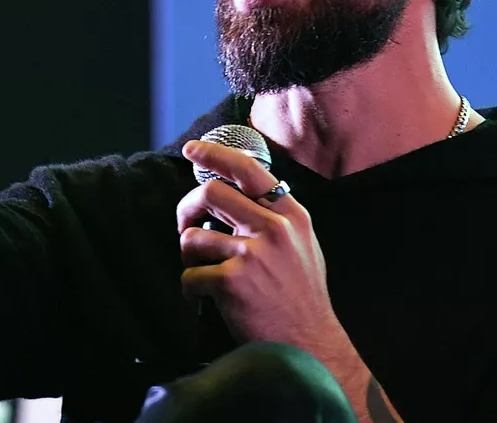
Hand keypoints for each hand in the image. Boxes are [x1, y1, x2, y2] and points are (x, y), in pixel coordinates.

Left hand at [176, 139, 346, 353]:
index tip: (192, 150)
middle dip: (187, 209)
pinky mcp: (232, 282)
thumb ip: (275, 218)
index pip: (248, 170)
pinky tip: (206, 299)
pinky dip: (191, 289)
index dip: (215, 155)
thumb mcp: (302, 246)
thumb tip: (237, 194)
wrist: (310, 346)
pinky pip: (190, 276)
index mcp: (291, 216)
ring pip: (194, 236)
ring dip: (190, 256)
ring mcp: (252, 255)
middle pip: (211, 193)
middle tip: (186, 225)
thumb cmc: (301, 298)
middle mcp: (273, 228)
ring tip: (204, 273)